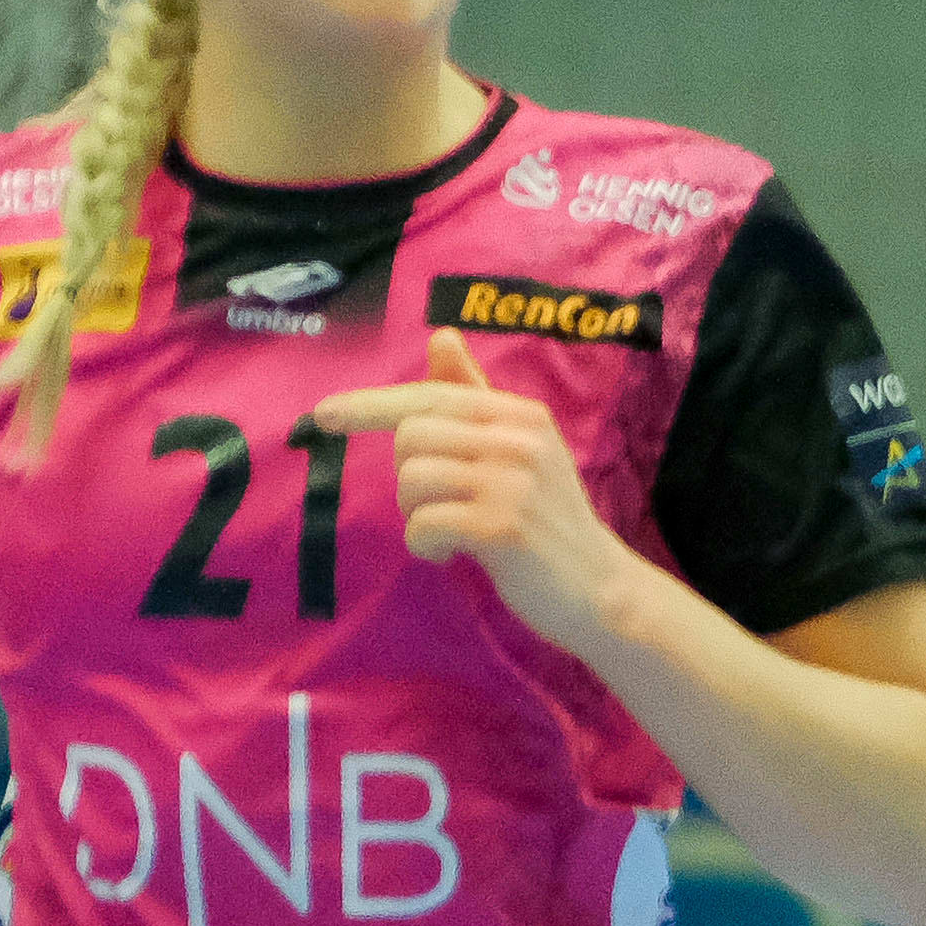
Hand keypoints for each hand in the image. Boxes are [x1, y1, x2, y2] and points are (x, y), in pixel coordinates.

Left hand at [309, 329, 639, 654]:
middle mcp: (517, 439)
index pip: (428, 395)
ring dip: (416, 514)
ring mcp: (511, 483)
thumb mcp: (521, 449)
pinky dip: (425, 545)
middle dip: (409, 479)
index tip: (322, 416)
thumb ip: (476, 396)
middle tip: (444, 506)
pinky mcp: (501, 528)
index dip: (370, 405)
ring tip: (452, 532)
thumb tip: (441, 335)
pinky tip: (453, 554)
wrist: (603, 590)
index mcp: (519, 414)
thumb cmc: (549, 521)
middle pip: (410, 437)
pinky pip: (422, 524)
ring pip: (411, 480)